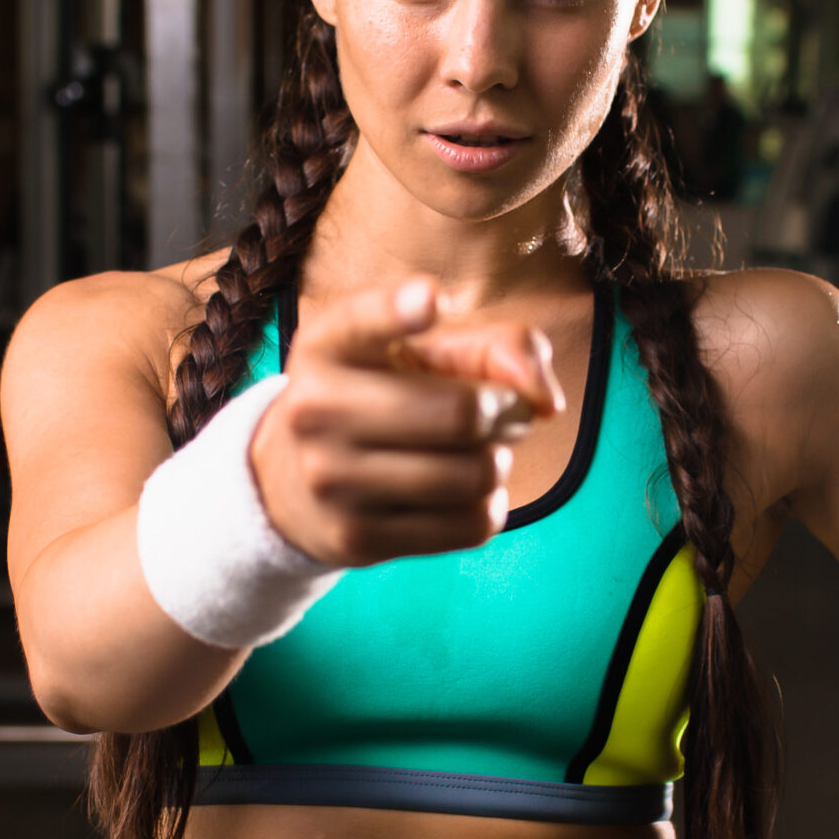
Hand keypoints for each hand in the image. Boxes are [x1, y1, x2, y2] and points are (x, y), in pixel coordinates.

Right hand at [252, 277, 564, 566]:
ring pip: (474, 474)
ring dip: (498, 460)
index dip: (401, 309)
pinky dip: (487, 504)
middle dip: (507, 411)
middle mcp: (316, 409)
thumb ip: (499, 347)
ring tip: (477, 451)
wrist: (292, 484)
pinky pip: (471, 524)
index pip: (362, 321)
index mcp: (327, 346)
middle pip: (463, 413)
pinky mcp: (356, 539)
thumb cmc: (381, 397)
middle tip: (500, 411)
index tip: (433, 299)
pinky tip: (462, 492)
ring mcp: (331, 480)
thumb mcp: (419, 352)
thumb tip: (546, 401)